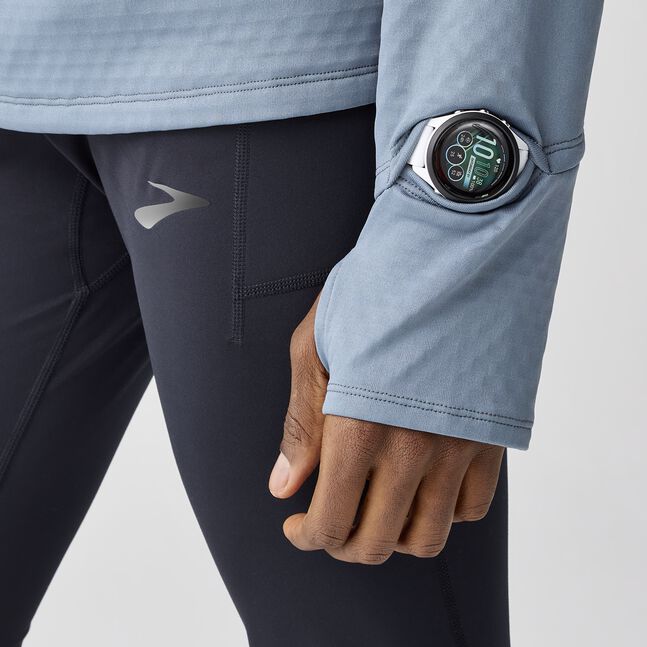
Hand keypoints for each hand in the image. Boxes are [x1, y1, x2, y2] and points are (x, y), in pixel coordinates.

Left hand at [269, 297, 504, 563]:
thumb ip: (301, 425)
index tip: (297, 524)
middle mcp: (412, 449)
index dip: (307, 536)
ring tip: (373, 508)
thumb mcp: (316, 347)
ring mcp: (457, 447)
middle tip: (328, 521)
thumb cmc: (375, 291)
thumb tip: (285, 488)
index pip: (330, 523)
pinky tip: (419, 485)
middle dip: (341, 544)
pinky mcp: (490, 438)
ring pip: (426, 538)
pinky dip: (441, 513)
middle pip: (375, 543)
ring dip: (391, 538)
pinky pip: (471, 508)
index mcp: (358, 427)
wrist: (452, 253)